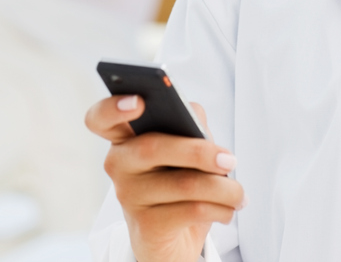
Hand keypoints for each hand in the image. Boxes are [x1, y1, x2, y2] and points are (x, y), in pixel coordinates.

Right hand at [86, 95, 244, 261]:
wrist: (174, 238)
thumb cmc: (180, 181)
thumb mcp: (185, 148)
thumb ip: (188, 123)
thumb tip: (194, 116)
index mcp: (124, 137)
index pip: (100, 118)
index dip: (113, 107)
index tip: (139, 101)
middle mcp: (119, 164)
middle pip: (153, 147)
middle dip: (199, 152)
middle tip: (230, 159)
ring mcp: (129, 196)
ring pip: (182, 182)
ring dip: (223, 188)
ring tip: (240, 193)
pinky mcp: (146, 225)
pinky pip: (191, 210)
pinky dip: (220, 209)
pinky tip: (229, 210)